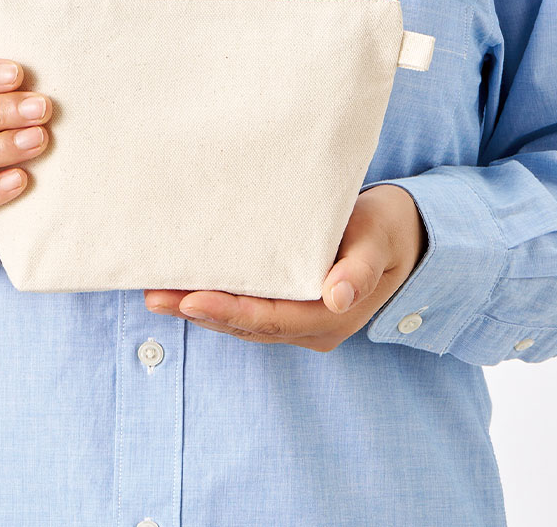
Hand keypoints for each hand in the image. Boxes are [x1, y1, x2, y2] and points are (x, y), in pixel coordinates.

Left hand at [144, 184, 427, 351]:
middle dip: (198, 312)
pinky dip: (215, 300)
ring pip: (241, 320)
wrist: (403, 234)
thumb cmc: (388, 229)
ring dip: (198, 309)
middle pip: (246, 324)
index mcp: (332, 316)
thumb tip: (337, 298)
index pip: (271, 319)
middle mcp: (311, 326)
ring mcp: (299, 320)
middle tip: (153, 295)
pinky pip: (247, 308)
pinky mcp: (290, 304)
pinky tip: (185, 288)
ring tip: (155, 293)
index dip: (229, 312)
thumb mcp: (378, 240)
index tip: (191, 300)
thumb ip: (358, 269)